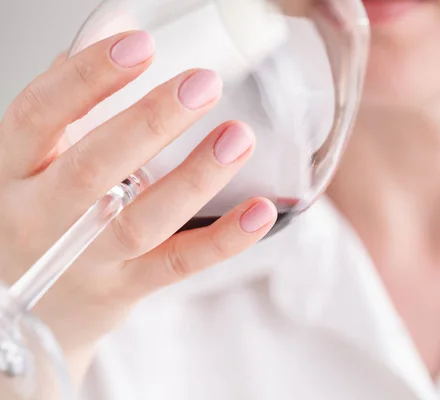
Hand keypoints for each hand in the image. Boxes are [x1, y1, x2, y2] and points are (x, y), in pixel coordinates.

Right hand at [0, 31, 276, 382]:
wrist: (30, 303)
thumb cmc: (40, 213)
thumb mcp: (37, 156)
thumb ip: (74, 97)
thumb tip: (114, 27)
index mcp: (15, 169)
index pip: (41, 114)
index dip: (87, 77)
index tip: (139, 45)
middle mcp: (43, 217)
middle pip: (93, 169)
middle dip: (151, 123)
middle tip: (204, 85)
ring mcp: (85, 259)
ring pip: (140, 221)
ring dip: (194, 178)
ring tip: (238, 138)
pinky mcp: (125, 289)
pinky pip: (178, 265)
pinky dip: (223, 240)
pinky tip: (260, 211)